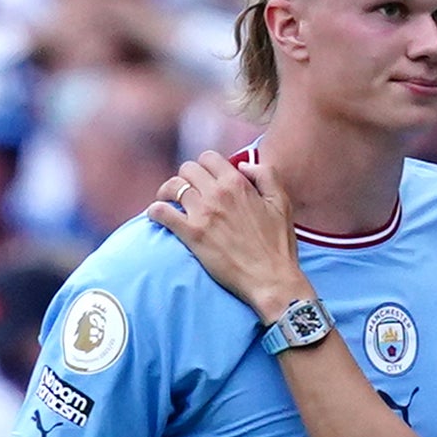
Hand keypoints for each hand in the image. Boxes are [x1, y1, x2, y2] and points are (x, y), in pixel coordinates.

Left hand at [144, 152, 311, 319]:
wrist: (270, 279)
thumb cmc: (277, 244)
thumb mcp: (281, 202)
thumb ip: (265, 175)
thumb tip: (243, 164)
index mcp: (238, 183)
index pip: (208, 158)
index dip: (204, 166)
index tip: (203, 179)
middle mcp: (218, 193)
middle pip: (187, 169)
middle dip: (185, 177)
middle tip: (186, 192)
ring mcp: (203, 213)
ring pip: (172, 187)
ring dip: (167, 191)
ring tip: (168, 201)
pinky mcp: (192, 234)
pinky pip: (162, 213)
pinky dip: (156, 211)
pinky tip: (156, 216)